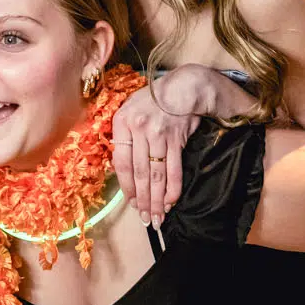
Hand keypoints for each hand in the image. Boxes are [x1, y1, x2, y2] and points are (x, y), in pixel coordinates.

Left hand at [110, 75, 201, 224]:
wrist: (183, 86)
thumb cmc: (153, 101)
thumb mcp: (130, 111)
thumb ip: (124, 137)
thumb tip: (122, 169)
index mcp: (122, 123)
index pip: (121, 163)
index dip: (126, 186)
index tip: (131, 203)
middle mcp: (139, 129)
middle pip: (140, 172)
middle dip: (142, 199)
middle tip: (145, 218)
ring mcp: (159, 134)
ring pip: (156, 174)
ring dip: (157, 199)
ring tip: (157, 216)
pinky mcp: (177, 138)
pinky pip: (174, 168)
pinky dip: (173, 187)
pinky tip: (171, 201)